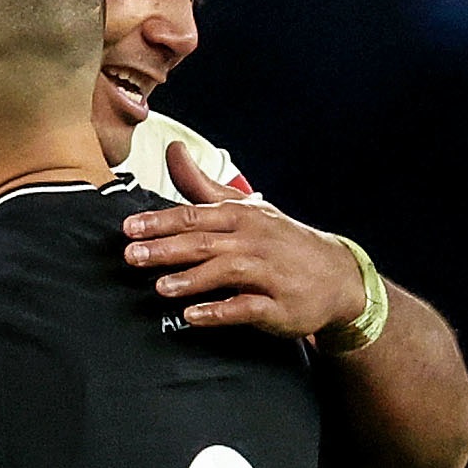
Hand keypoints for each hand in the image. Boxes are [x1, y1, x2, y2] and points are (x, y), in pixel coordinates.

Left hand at [119, 144, 367, 339]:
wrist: (338, 275)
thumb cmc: (280, 240)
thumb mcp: (246, 208)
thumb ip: (203, 187)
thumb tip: (173, 151)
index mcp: (242, 216)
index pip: (196, 216)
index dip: (161, 221)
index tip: (129, 227)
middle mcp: (255, 241)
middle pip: (206, 242)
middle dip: (167, 248)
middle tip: (132, 256)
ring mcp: (269, 273)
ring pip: (227, 271)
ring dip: (192, 279)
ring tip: (160, 287)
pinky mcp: (279, 305)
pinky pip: (247, 307)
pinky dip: (220, 311)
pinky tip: (193, 316)